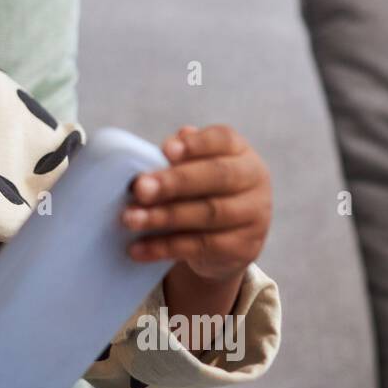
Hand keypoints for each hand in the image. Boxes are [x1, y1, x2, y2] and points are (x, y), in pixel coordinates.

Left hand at [119, 124, 271, 283]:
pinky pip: (202, 247)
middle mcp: (255, 179)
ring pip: (209, 213)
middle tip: (139, 188)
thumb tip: (166, 149)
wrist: (223, 244)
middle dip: (174, 182)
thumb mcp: (191, 171)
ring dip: (164, 216)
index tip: (165, 150)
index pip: (223, 139)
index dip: (195, 144)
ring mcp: (255, 215)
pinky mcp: (244, 248)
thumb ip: (178, 159)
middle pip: (217, 176)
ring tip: (131, 218)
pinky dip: (166, 247)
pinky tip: (139, 248)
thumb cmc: (198, 193)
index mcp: (239, 151)